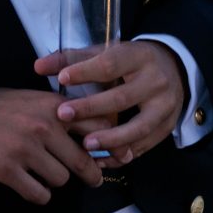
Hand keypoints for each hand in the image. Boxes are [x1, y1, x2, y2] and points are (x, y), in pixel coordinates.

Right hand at [0, 88, 106, 204]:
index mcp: (55, 108)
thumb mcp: (42, 102)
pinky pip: (39, 194)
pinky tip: (31, 182)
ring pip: (60, 180)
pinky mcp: (7, 169)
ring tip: (45, 171)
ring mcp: (24, 149)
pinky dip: (39, 193)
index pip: (97, 128)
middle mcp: (42, 127)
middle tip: (94, 179)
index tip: (120, 157)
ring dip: (56, 180)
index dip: (112, 146)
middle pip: (82, 162)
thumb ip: (71, 116)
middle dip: (91, 175)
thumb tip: (107, 138)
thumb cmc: (11, 110)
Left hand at [35, 41, 186, 163]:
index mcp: (139, 56)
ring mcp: (165, 106)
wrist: (174, 69)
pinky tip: (101, 160)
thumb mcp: (106, 53)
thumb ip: (72, 59)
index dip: (86, 72)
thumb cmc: (130, 62)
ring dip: (110, 140)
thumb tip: (38, 67)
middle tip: (63, 116)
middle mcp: (156, 81)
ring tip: (85, 146)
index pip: (110, 64)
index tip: (62, 79)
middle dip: (91, 109)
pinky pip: (144, 145)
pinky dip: (122, 154)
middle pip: (122, 98)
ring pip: (138, 127)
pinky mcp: (167, 127)